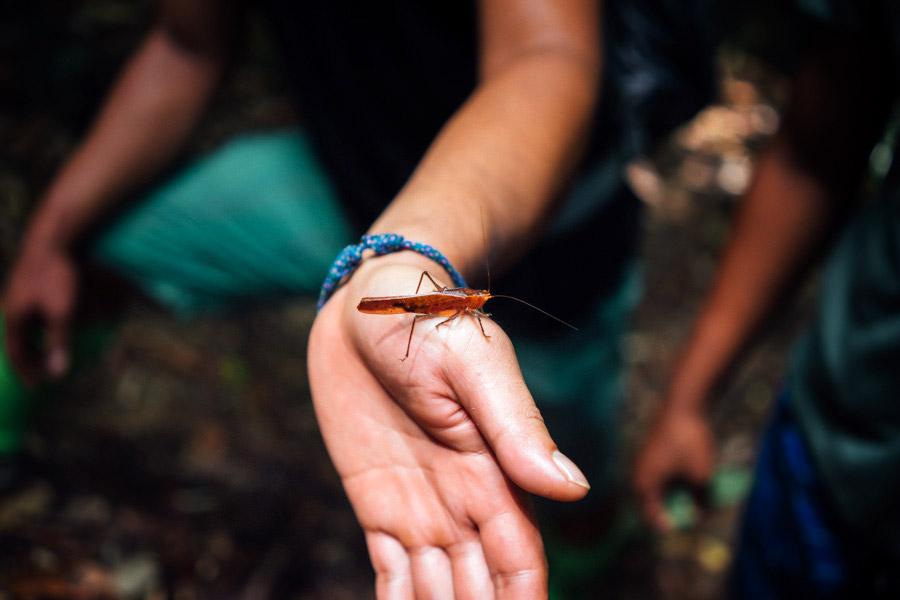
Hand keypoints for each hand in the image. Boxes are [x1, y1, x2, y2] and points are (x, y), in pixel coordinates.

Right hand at [2, 240, 77, 384]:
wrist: (52, 240)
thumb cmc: (57, 276)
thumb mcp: (62, 312)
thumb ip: (59, 342)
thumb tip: (58, 372)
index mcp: (14, 318)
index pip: (16, 353)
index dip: (26, 371)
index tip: (36, 386)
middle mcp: (11, 308)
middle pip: (16, 342)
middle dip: (28, 360)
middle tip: (40, 375)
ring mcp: (17, 296)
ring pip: (21, 328)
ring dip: (31, 344)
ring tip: (42, 356)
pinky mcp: (26, 286)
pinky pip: (27, 316)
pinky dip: (35, 329)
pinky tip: (46, 329)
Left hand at [308, 254, 589, 598]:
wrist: (372, 303)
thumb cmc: (431, 321)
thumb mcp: (476, 366)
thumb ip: (517, 429)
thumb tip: (572, 491)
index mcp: (494, 474)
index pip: (517, 562)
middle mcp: (463, 501)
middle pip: (480, 588)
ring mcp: (419, 505)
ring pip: (435, 590)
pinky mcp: (378, 502)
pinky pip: (389, 571)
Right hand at [632, 407, 714, 531]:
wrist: (682, 405)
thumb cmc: (689, 442)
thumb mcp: (701, 475)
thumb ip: (702, 498)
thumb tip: (704, 511)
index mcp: (644, 484)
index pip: (652, 516)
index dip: (670, 525)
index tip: (689, 528)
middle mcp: (638, 474)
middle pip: (653, 503)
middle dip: (673, 510)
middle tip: (692, 516)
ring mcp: (643, 462)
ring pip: (656, 488)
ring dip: (673, 495)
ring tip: (693, 497)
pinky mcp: (651, 453)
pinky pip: (659, 475)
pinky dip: (672, 482)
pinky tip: (689, 479)